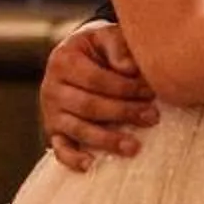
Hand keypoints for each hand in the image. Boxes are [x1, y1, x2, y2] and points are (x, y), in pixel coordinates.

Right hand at [41, 24, 158, 170]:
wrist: (78, 59)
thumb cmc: (99, 50)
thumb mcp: (106, 37)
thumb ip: (118, 47)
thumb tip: (130, 69)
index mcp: (63, 60)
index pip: (95, 79)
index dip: (125, 87)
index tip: (151, 92)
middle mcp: (51, 87)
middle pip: (89, 106)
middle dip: (124, 113)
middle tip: (152, 117)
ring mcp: (50, 112)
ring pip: (78, 129)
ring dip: (107, 139)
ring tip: (134, 147)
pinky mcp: (53, 131)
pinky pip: (60, 148)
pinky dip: (73, 158)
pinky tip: (90, 165)